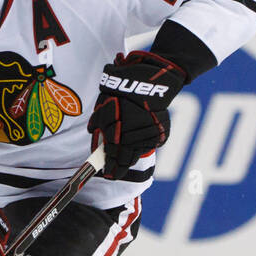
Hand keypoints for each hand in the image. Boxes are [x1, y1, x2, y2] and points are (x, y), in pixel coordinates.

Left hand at [86, 50, 186, 177]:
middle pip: (126, 160)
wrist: (149, 81)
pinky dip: (142, 145)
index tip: (106, 175)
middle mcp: (132, 139)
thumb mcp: (103, 105)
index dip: (109, 168)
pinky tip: (136, 142)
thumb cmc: (122, 92)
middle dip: (119, 166)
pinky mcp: (160, 134)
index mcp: (116, 134)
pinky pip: (149, 145)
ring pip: (137, 154)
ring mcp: (148, 137)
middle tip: (114, 172)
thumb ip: (98, 123)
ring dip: (130, 156)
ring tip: (123, 157)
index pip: (111, 158)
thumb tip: (95, 134)